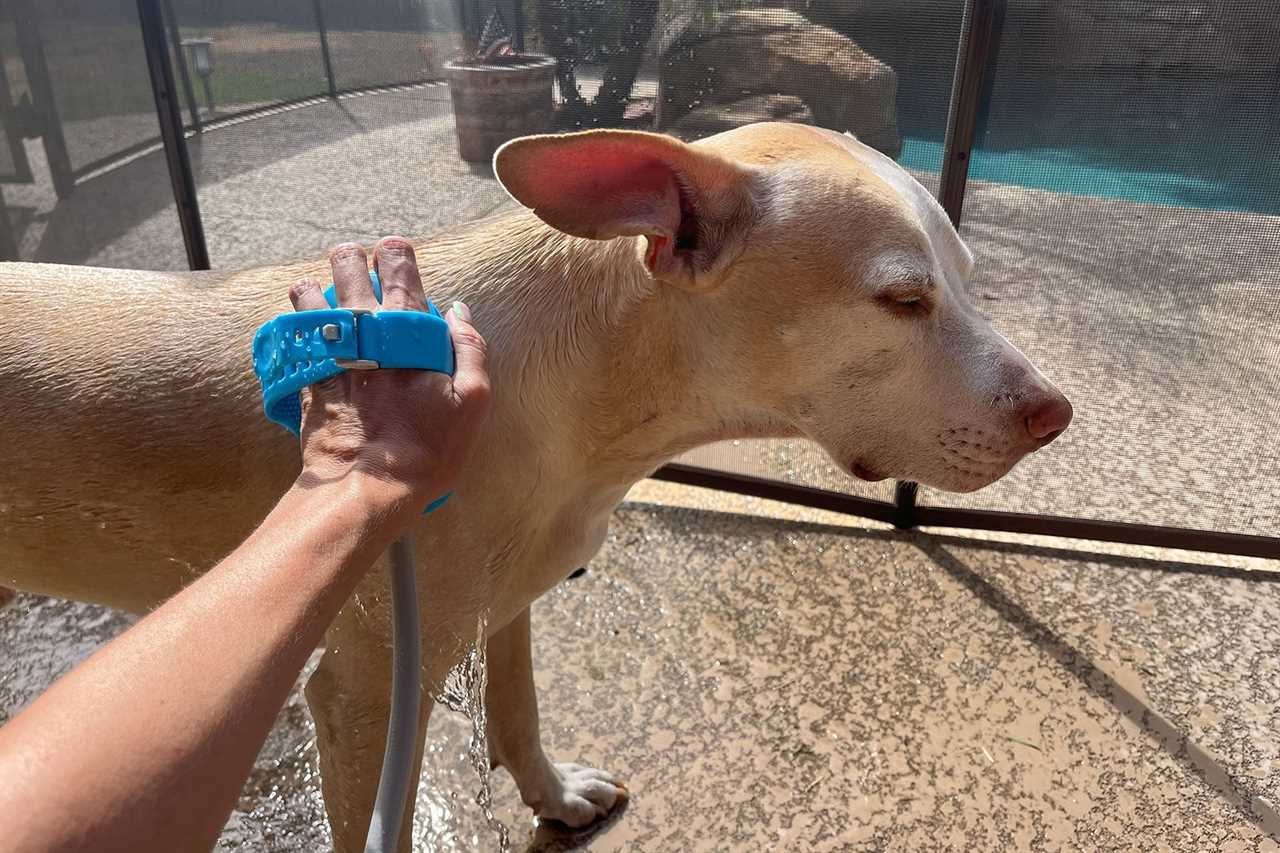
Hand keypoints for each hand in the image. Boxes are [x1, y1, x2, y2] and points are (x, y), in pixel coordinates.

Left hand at [288, 237, 489, 512]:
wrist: (367, 487)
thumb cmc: (428, 447)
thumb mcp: (472, 401)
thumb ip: (470, 348)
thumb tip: (458, 312)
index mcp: (407, 328)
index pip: (398, 267)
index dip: (396, 252)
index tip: (395, 251)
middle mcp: (362, 330)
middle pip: (346, 267)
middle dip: (350, 258)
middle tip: (356, 263)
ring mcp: (328, 350)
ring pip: (308, 296)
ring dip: (315, 290)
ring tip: (321, 297)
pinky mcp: (305, 376)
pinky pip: (293, 337)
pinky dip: (297, 329)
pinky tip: (306, 337)